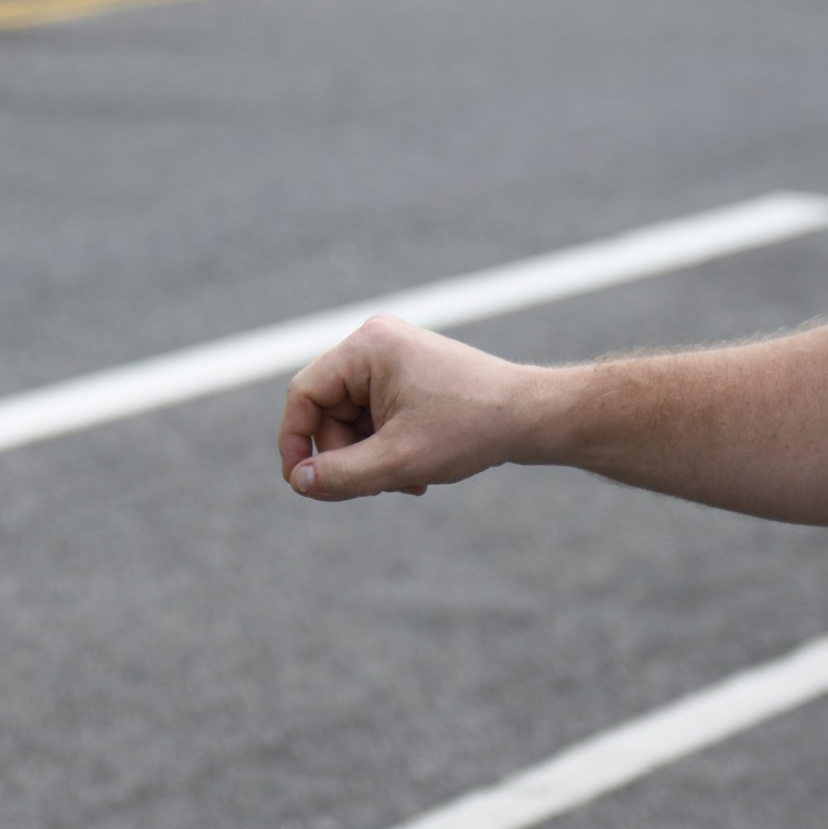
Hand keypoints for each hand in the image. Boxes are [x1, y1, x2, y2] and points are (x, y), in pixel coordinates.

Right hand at [278, 315, 547, 500]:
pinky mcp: (408, 373)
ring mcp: (393, 356)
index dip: (295, 442)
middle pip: (329, 410)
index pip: (304, 394)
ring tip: (408, 479)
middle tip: (377, 485)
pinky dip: (387, 446)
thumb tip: (298, 482)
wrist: (532, 416)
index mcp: (367, 348)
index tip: (300, 483)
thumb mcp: (399, 461)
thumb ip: (342, 475)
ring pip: (353, 419)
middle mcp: (375, 342)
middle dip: (348, 455)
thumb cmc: (471, 429)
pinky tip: (416, 469)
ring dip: (371, 456)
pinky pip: (375, 415)